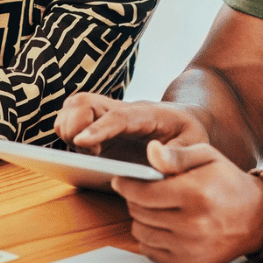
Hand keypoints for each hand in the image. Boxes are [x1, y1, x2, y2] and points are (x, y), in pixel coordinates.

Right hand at [55, 94, 208, 160]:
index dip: (99, 129)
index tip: (81, 142)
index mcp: (146, 115)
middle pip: (85, 102)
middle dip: (73, 123)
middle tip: (87, 152)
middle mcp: (121, 112)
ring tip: (84, 154)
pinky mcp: (99, 129)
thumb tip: (156, 160)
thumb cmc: (189, 133)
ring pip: (74, 107)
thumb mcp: (197, 144)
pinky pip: (73, 121)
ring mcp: (106, 119)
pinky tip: (81, 155)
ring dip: (66, 127)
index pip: (118, 117)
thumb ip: (179, 156)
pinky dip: (66, 133)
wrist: (185, 119)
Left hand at [111, 140, 262, 262]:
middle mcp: (191, 224)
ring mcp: (189, 247)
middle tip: (143, 190)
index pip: (143, 193)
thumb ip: (176, 155)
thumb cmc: (228, 182)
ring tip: (157, 207)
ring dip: (142, 218)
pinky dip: (152, 237)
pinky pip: (150, 250)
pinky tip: (165, 225)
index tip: (120, 179)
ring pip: (141, 232)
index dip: (126, 184)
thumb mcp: (207, 157)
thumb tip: (150, 151)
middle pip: (138, 212)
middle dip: (135, 199)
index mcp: (195, 193)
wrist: (257, 218)